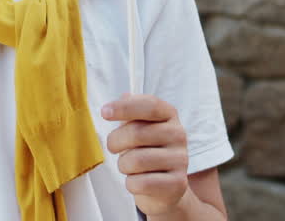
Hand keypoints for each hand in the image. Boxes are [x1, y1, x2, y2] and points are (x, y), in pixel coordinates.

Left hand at [102, 93, 189, 216]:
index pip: (149, 105)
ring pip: (135, 160)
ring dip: (123, 165)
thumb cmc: (146, 151)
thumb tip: (124, 96)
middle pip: (136, 132)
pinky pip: (141, 183)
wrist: (164, 188)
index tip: (104, 112)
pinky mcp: (178, 184)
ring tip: (129, 166)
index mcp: (169, 115)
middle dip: (115, 142)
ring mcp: (180, 160)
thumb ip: (131, 112)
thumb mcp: (139, 128)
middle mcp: (178, 135)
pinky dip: (131, 184)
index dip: (125, 107)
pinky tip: (139, 181)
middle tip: (113, 147)